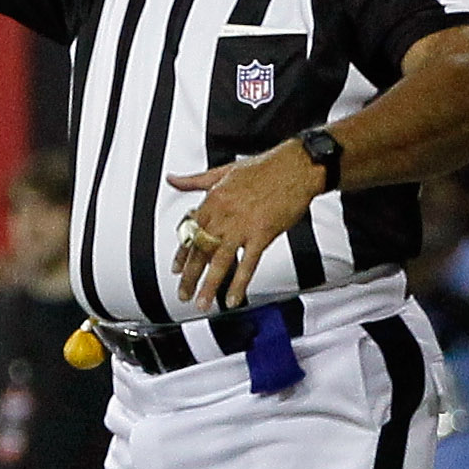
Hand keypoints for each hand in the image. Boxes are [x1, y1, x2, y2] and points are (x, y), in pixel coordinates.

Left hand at [165, 140, 323, 308]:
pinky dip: (239, 284)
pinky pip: (247, 265)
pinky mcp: (262, 235)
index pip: (190, 232)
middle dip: (189, 276)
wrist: (294, 167)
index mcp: (212, 200)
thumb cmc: (264, 168)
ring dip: (208, 285)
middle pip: (200, 250)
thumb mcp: (222, 171)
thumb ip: (194, 180)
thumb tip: (173, 179)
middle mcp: (223, 215)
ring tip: (202, 302)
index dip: (182, 254)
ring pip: (219, 261)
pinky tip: (233, 298)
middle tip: (183, 293)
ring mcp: (242, 227)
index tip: (176, 269)